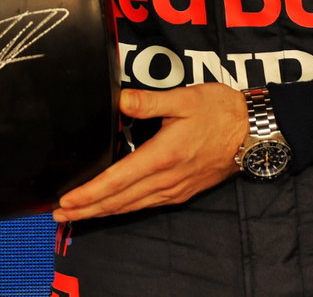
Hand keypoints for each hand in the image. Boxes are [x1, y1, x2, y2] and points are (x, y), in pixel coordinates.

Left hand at [51, 84, 247, 222]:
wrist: (253, 132)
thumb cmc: (220, 111)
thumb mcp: (184, 98)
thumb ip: (148, 101)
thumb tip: (119, 100)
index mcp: (163, 156)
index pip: (117, 180)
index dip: (89, 193)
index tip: (66, 200)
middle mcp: (167, 179)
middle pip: (119, 201)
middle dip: (87, 209)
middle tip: (59, 215)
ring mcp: (175, 189)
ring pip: (131, 206)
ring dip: (102, 211)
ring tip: (78, 214)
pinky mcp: (181, 191)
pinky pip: (145, 205)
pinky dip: (123, 208)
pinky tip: (113, 207)